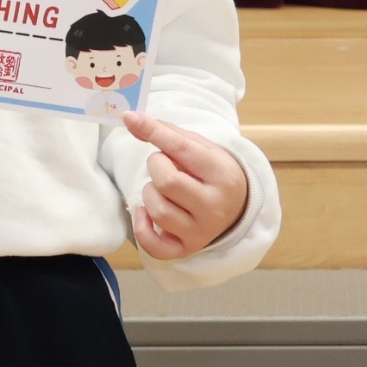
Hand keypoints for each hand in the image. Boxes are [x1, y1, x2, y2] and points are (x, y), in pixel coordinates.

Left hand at [120, 109, 249, 258]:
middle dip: (156, 167)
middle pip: (167, 181)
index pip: (182, 150)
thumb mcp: (200, 148)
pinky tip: (146, 213)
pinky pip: (153, 245)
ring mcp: (202, 231)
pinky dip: (142, 227)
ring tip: (162, 189)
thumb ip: (167, 133)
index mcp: (224, 175)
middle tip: (165, 166)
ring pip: (157, 209)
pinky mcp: (186, 248)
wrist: (236, 208)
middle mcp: (215, 206)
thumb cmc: (210, 174)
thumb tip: (131, 119)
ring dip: (149, 194)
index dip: (154, 132)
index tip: (131, 118)